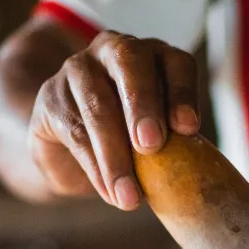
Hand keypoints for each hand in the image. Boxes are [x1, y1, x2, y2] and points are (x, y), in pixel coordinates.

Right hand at [27, 31, 200, 208]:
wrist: (72, 153)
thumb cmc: (130, 145)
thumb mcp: (158, 140)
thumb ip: (173, 142)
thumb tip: (198, 174)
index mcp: (154, 57)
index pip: (175, 62)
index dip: (183, 92)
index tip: (189, 128)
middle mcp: (115, 51)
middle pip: (130, 63)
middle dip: (143, 105)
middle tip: (151, 145)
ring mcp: (78, 69)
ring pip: (98, 106)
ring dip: (116, 156)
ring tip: (129, 197)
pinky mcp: (50, 97)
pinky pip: (74, 132)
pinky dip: (95, 168)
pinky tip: (109, 193)